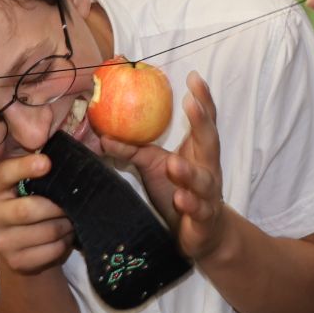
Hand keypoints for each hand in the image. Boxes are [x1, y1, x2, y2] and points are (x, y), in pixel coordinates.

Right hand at [0, 151, 75, 276]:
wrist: (18, 246)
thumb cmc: (28, 203)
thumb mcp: (26, 185)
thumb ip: (38, 170)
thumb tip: (67, 160)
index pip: (4, 174)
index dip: (24, 167)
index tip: (47, 163)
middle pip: (27, 210)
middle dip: (57, 207)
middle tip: (73, 203)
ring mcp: (0, 241)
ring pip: (46, 232)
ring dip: (66, 225)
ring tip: (71, 220)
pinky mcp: (16, 261)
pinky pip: (51, 251)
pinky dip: (64, 243)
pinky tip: (64, 237)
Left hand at [99, 72, 226, 260]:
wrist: (203, 234)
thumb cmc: (180, 192)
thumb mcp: (153, 167)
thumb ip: (133, 150)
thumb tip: (103, 135)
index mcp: (199, 152)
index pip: (203, 122)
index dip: (201, 100)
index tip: (194, 78)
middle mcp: (208, 169)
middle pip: (210, 142)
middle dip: (203, 122)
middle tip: (192, 104)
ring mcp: (209, 194)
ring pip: (203, 180)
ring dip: (189, 172)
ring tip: (174, 163)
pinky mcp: (204, 219)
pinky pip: (199, 210)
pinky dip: (190, 203)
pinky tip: (181, 198)